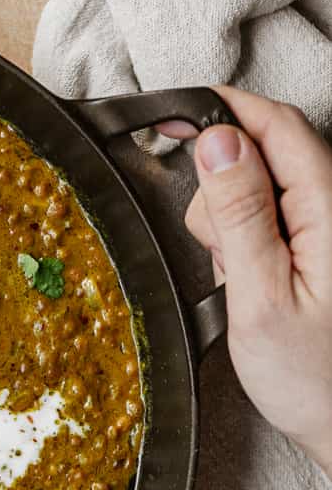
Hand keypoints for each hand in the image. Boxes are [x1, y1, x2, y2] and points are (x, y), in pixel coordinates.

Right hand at [167, 86, 331, 476]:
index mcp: (330, 210)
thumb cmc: (315, 380)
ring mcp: (324, 228)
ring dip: (230, 220)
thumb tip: (218, 142)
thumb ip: (241, 215)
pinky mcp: (315, 248)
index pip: (276, 125)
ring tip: (236, 277)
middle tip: (216, 247)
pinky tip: (246, 280)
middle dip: (221, 184)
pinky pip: (268, 218)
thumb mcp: (262, 298)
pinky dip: (243, 241)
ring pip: (259, 185)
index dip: (223, 110)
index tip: (173, 117)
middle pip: (264, 150)